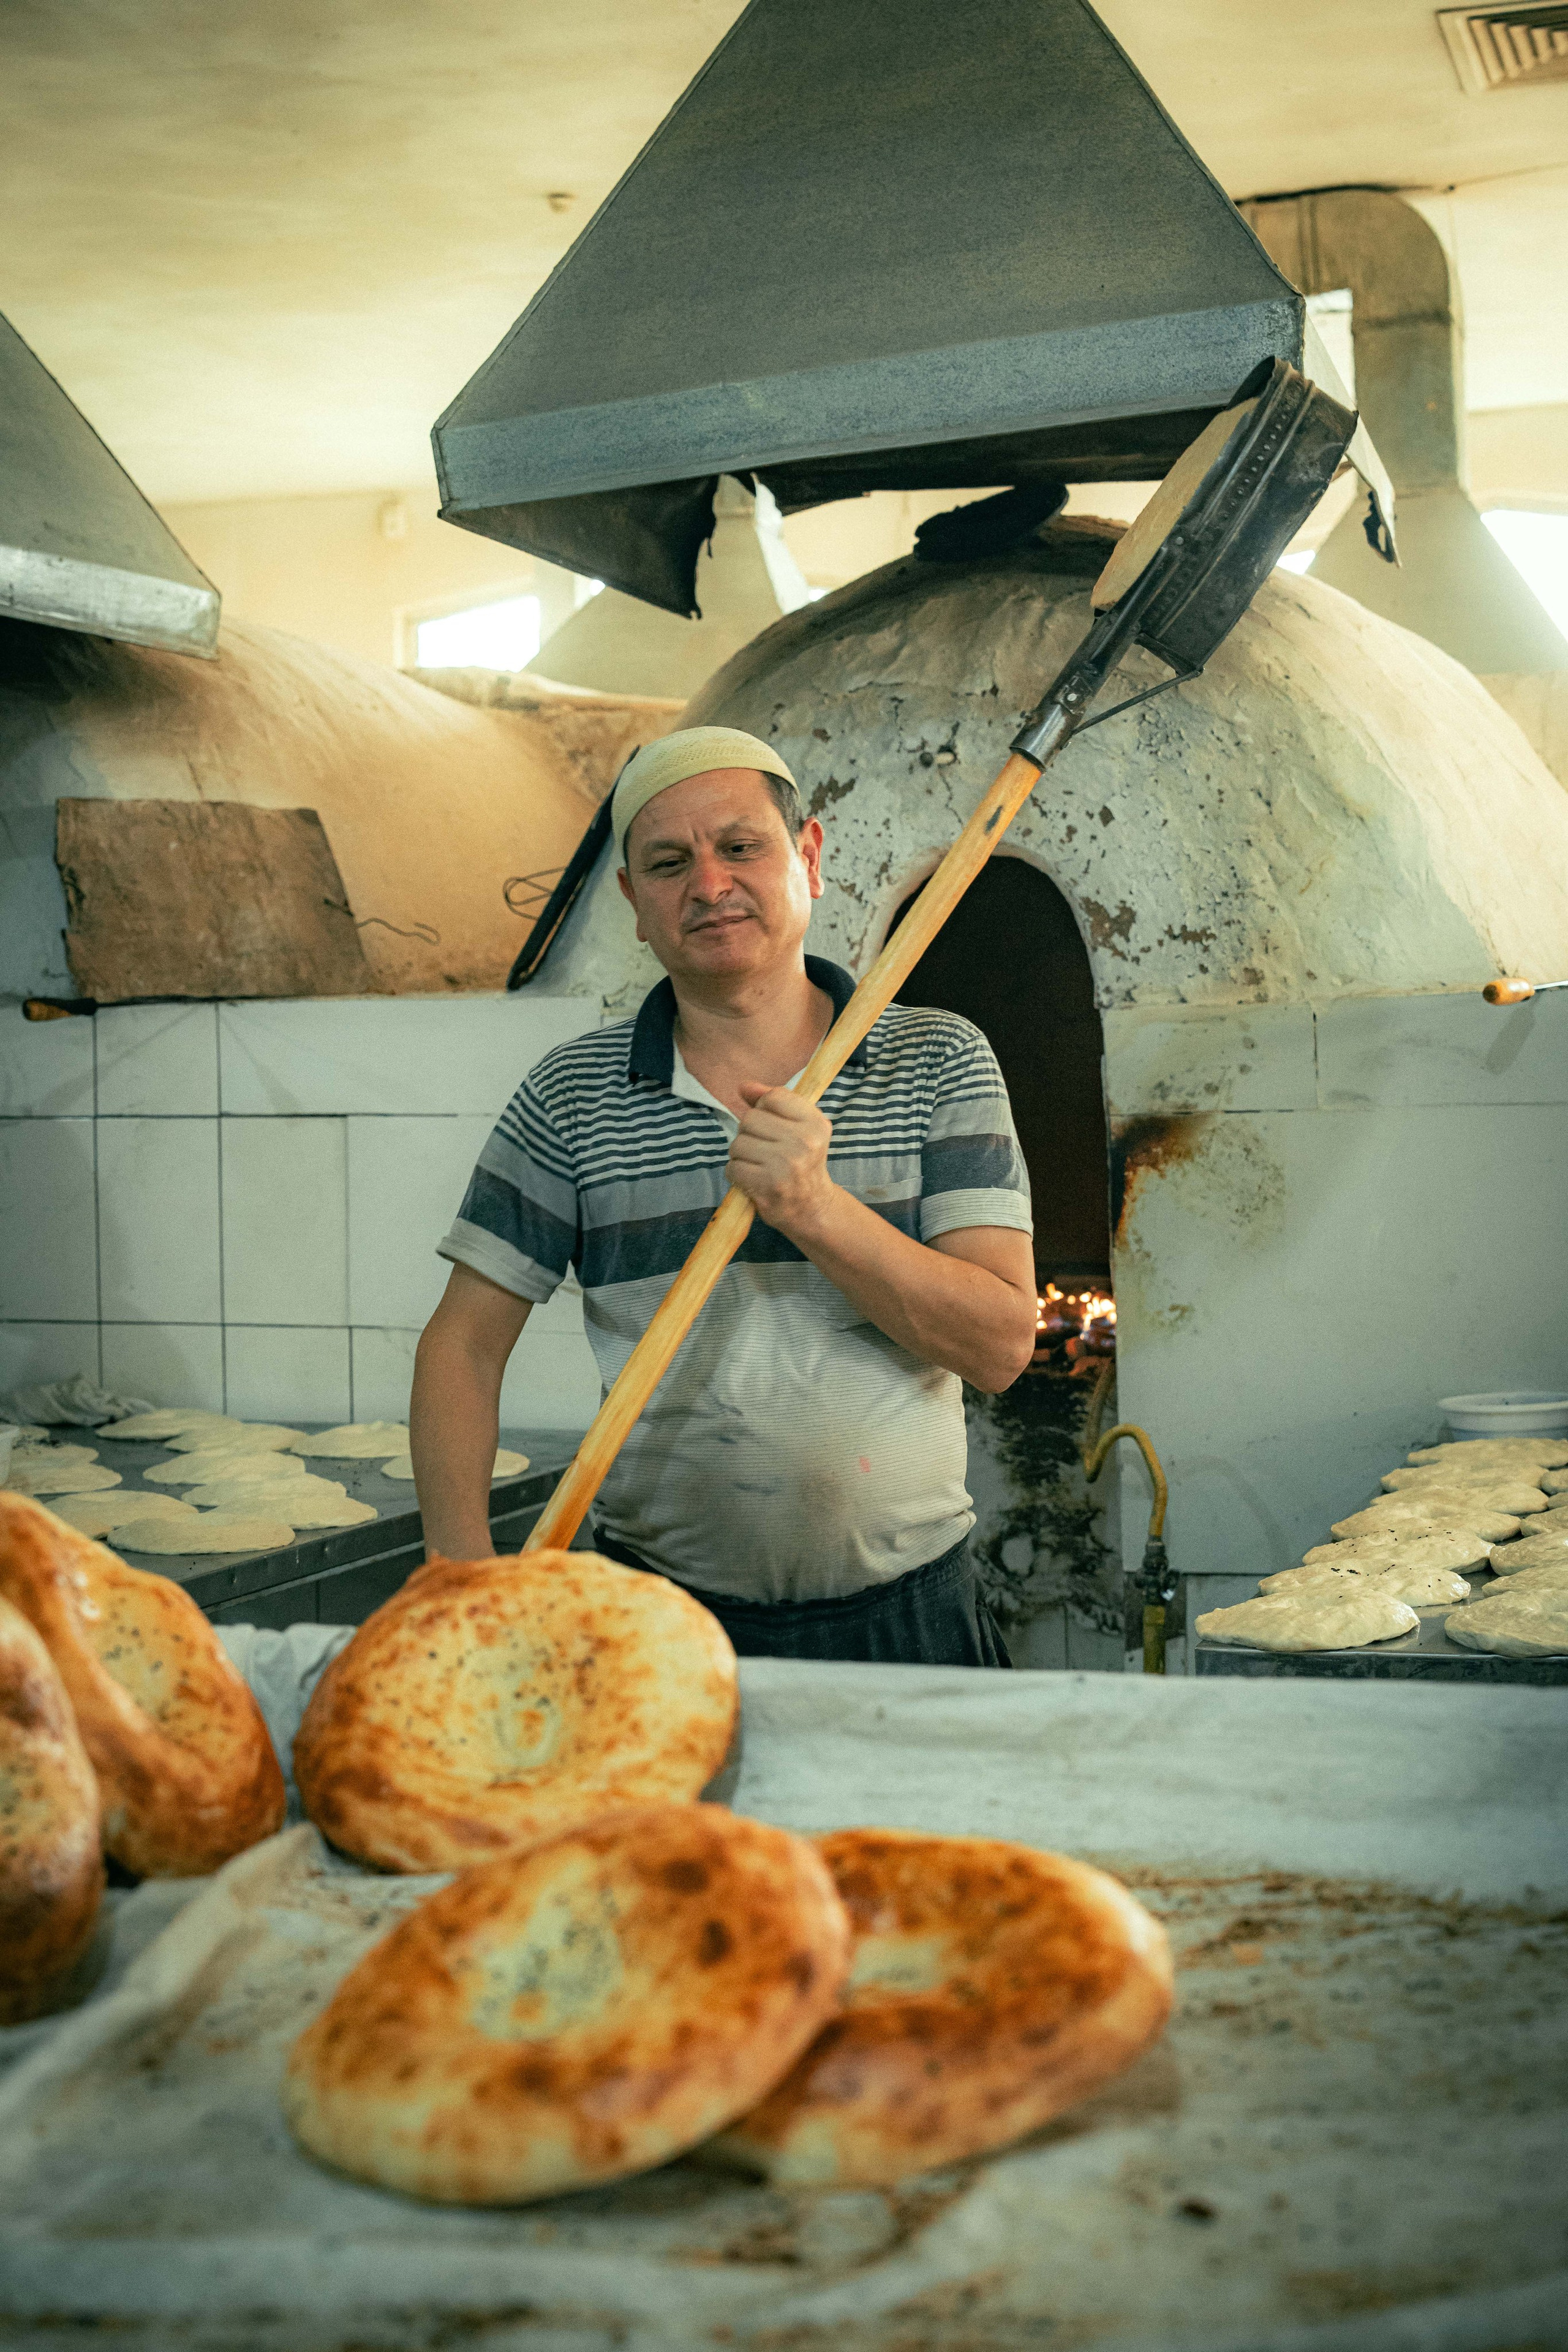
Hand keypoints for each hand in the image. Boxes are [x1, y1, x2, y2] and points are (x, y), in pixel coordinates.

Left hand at [727, 1083, 836, 1238]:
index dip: (764, 1109)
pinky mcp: (767, 1185)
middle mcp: (804, 1142)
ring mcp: (786, 1164)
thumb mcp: (799, 1128)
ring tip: (759, 1165)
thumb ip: (773, 1102)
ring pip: (738, 1143)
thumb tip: (743, 1086)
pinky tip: (753, 1179)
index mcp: (815, 1123)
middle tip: (765, 1150)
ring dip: (741, 1155)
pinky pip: (733, 1167)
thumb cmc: (802, 1162)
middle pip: (750, 1119)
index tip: (773, 1127)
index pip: (773, 1097)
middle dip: (750, 1133)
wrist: (812, 1207)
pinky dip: (737, 1174)